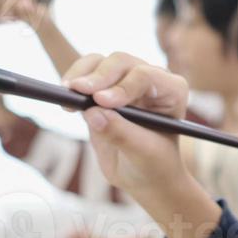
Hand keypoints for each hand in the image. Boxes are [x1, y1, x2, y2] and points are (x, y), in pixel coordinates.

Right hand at [66, 53, 190, 206]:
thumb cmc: (153, 164)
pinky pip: (84, 74)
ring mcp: (124, 81)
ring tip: (69, 93)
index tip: (102, 101)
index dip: (123, 86)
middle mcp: (150, 79)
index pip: (147, 76)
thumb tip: (93, 113)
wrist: (142, 175)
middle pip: (120, 63)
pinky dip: (73, 82)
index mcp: (171, 90)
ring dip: (81, 75)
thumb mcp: (142, 153)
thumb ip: (121, 133)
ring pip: (99, 62)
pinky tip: (66, 100)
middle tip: (78, 91)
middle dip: (99, 76)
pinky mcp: (102, 89)